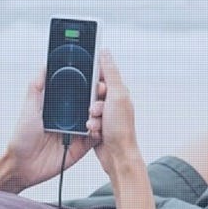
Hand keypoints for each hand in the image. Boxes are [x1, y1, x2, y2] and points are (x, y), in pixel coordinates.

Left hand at [6, 68, 105, 188]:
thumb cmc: (21, 138)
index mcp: (58, 107)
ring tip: (97, 111)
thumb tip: (45, 65)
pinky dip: (99, 133)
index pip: (77, 92)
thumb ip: (37, 87)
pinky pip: (94, 138)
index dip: (87, 85)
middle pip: (89, 105)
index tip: (96, 76)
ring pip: (95, 120)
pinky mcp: (81, 147)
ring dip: (99, 115)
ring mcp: (76, 133)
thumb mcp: (29, 108)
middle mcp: (69, 119)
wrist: (22, 165)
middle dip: (98, 98)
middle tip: (101, 92)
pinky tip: (98, 127)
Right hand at [85, 50, 139, 175]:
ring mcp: (105, 116)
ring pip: (87, 108)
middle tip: (97, 110)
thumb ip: (110, 73)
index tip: (89, 83)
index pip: (101, 75)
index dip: (93, 79)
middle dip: (90, 102)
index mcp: (119, 91)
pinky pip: (86, 121)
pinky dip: (89, 126)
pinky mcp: (98, 127)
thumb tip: (105, 52)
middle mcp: (113, 102)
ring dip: (90, 116)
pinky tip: (96, 132)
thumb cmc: (121, 129)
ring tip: (97, 124)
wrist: (117, 156)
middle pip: (91, 92)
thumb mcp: (117, 95)